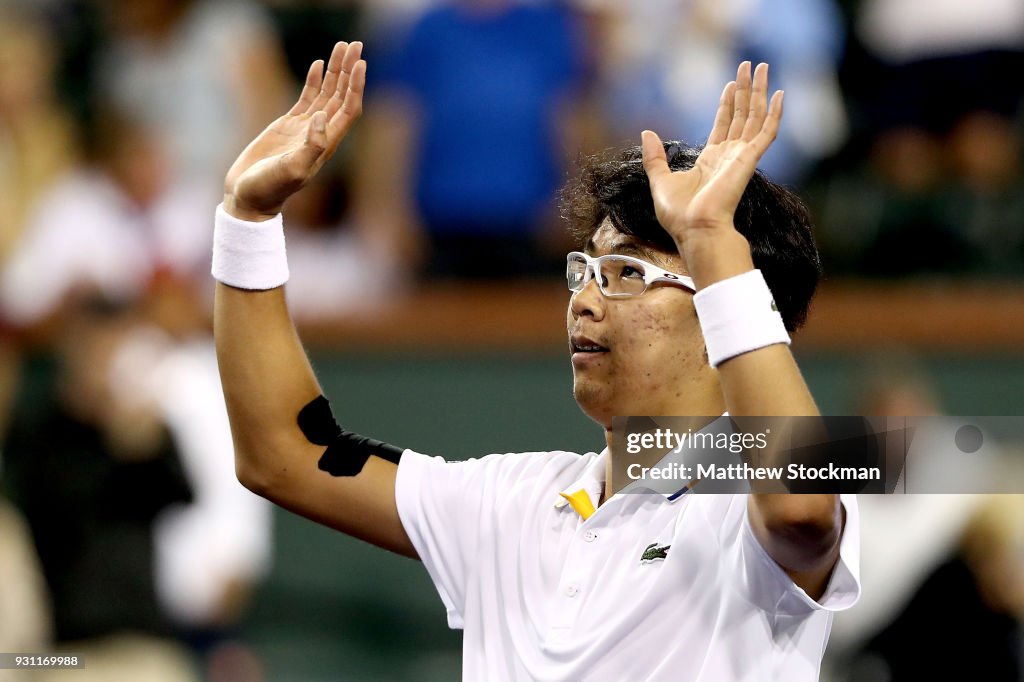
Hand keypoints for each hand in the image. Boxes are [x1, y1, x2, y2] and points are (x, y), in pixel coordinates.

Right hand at [224, 41, 365, 220]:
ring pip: (327, 94)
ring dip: (336, 71)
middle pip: (342, 96)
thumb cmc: (269, 189)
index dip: (356, 87)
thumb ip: (310, 148)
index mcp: (326, 144)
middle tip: (356, 45)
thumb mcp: (292, 171)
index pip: (348, 110)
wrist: (249, 196)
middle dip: (350, 71)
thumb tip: (321, 118)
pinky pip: (307, 98)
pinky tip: (319, 64)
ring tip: (342, 47)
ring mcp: (305, 129)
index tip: (360, 64)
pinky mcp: (288, 126)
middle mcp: (321, 134)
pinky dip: (314, 81)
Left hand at [641, 62, 781, 283]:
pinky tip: (781, 95)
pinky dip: (775, 114)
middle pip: (741, 115)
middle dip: (746, 90)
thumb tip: (647, 132)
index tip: (731, 83)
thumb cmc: (679, 214)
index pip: (724, 125)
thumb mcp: (659, 180)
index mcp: (711, 161)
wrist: (694, 229)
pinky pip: (767, 132)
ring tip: (763, 67)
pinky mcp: (749, 160)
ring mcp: (741, 157)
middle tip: (750, 65)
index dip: (727, 103)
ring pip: (755, 117)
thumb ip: (654, 156)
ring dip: (760, 92)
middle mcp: (729, 156)